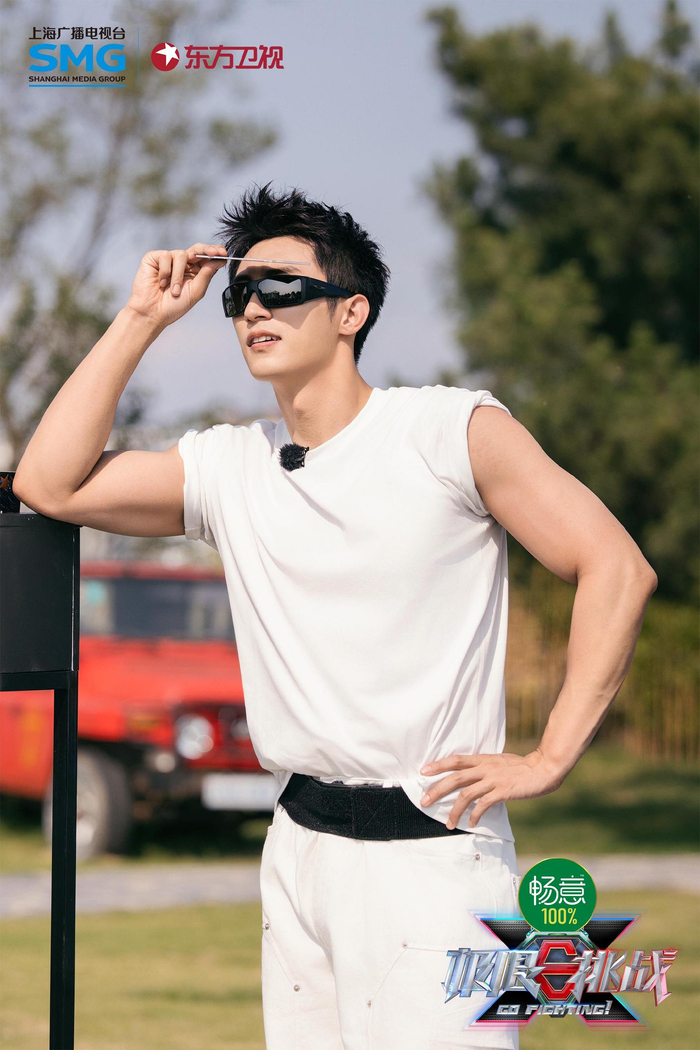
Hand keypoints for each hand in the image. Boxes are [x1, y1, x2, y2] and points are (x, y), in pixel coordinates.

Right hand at [125, 243, 227, 327]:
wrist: (153, 313)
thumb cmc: (174, 306)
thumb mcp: (195, 291)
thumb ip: (206, 275)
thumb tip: (219, 260)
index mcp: (194, 272)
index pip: (206, 258)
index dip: (215, 253)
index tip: (223, 253)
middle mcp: (183, 264)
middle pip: (197, 249)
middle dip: (206, 250)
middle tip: (214, 252)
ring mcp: (168, 260)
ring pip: (181, 254)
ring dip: (178, 275)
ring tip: (173, 291)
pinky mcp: (154, 258)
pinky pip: (166, 256)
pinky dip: (165, 271)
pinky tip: (160, 283)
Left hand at [418, 749, 565, 828]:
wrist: (543, 768)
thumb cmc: (522, 766)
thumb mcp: (500, 761)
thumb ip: (485, 767)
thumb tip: (473, 776)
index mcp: (483, 759)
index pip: (456, 760)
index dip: (438, 765)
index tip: (423, 771)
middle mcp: (485, 768)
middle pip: (455, 778)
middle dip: (437, 790)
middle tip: (424, 801)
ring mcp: (493, 780)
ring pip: (466, 795)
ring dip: (454, 810)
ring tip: (448, 823)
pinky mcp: (502, 792)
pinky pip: (483, 805)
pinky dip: (475, 816)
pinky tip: (471, 824)